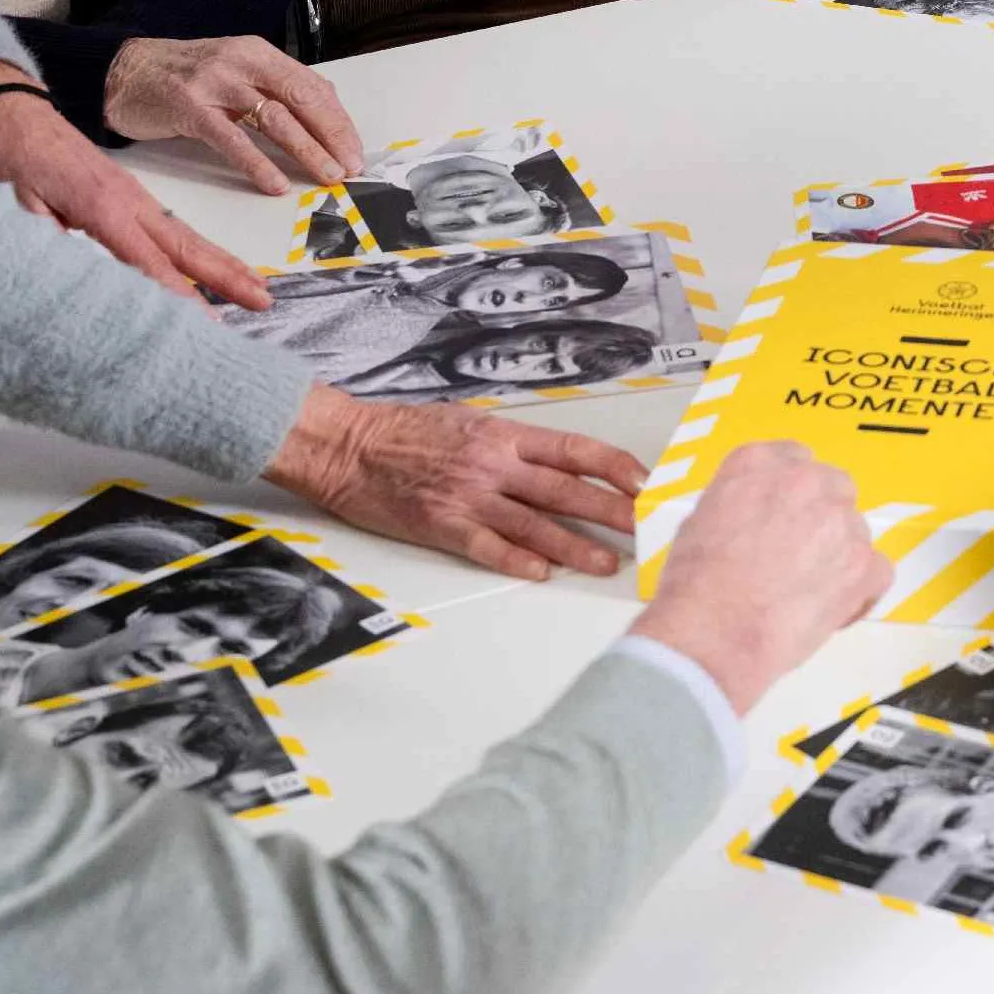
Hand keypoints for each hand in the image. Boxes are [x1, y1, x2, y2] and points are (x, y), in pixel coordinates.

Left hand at [0, 64, 268, 308]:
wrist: (19, 115)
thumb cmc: (16, 157)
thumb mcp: (19, 201)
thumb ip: (48, 235)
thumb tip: (67, 273)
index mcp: (102, 207)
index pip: (146, 259)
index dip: (176, 291)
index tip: (205, 319)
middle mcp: (130, 202)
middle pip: (186, 246)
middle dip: (227, 274)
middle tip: (263, 300)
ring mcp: (137, 198)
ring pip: (188, 237)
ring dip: (225, 263)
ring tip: (257, 287)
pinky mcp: (134, 197)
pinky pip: (174, 228)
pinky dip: (202, 250)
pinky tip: (215, 265)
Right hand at [102, 35, 362, 196]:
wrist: (122, 71)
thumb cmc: (185, 77)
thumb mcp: (235, 72)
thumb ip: (273, 90)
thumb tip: (323, 118)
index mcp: (259, 53)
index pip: (312, 86)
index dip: (338, 120)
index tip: (356, 150)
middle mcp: (242, 63)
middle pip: (300, 99)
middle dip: (332, 135)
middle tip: (351, 167)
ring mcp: (215, 84)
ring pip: (273, 118)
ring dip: (305, 150)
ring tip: (327, 175)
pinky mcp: (189, 108)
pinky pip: (231, 139)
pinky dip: (256, 163)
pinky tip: (274, 183)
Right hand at [264, 385, 645, 581]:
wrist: (348, 446)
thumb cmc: (406, 430)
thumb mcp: (469, 420)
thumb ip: (512, 441)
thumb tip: (554, 458)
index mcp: (504, 434)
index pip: (575, 450)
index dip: (616, 468)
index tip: (645, 483)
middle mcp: (494, 464)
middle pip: (567, 490)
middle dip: (613, 512)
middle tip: (646, 529)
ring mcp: (470, 497)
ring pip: (536, 524)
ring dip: (576, 546)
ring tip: (608, 562)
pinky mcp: (443, 526)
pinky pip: (489, 547)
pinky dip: (518, 561)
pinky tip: (544, 573)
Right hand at [630, 441, 890, 708]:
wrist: (713, 633)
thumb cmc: (693, 587)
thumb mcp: (698, 521)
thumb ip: (738, 504)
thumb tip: (755, 519)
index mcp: (758, 463)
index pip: (794, 458)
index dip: (793, 492)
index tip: (787, 513)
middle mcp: (805, 480)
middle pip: (833, 486)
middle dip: (822, 517)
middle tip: (799, 554)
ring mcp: (840, 521)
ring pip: (855, 529)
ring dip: (839, 553)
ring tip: (807, 591)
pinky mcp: (863, 565)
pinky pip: (878, 570)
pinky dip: (862, 590)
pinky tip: (834, 609)